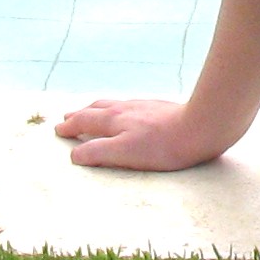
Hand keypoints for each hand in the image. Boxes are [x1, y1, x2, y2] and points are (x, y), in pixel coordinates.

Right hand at [55, 96, 231, 171]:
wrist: (200, 127)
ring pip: (112, 105)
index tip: (59, 129)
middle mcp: (124, 109)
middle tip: (68, 117)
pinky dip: (117, 109)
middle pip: (96, 109)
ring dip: (97, 109)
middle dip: (80, 114)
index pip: (84, 121)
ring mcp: (142, 106)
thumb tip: (74, 154)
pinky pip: (129, 106)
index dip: (70, 127)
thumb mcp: (125, 153)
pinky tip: (127, 114)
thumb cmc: (163, 146)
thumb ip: (98, 153)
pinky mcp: (158, 108)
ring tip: (92, 111)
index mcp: (113, 120)